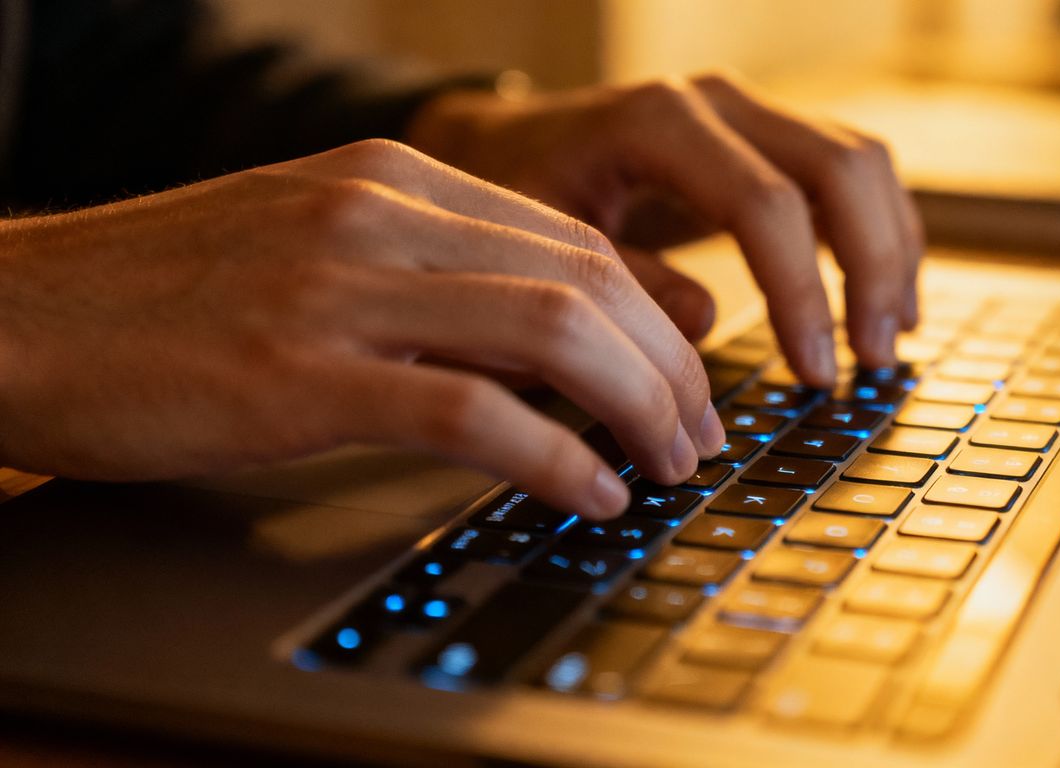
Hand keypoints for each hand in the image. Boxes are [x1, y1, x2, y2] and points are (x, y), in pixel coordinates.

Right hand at [0, 140, 724, 518]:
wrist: (15, 313)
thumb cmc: (166, 300)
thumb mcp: (319, 257)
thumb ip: (434, 285)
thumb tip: (551, 354)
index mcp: (394, 180)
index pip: (576, 242)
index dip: (657, 319)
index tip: (686, 381)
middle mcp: (380, 213)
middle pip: (588, 282)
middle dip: (670, 368)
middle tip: (697, 436)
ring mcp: (340, 286)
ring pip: (552, 331)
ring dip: (635, 407)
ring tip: (665, 466)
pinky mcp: (298, 371)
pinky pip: (470, 409)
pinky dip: (552, 456)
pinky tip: (587, 493)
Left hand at [407, 73, 923, 385]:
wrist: (505, 143)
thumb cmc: (515, 196)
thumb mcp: (543, 250)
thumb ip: (622, 289)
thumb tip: (705, 329)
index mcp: (658, 122)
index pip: (764, 204)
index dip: (802, 293)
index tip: (814, 375)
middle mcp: (717, 103)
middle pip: (841, 167)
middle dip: (871, 269)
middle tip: (874, 360)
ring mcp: (749, 113)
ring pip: (862, 162)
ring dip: (890, 252)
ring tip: (889, 340)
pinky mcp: (766, 138)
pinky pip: (850, 175)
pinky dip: (879, 235)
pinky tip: (884, 300)